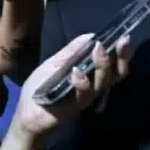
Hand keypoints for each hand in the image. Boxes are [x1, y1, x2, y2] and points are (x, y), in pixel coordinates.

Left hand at [13, 34, 129, 135]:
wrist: (25, 114)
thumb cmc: (40, 88)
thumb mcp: (54, 63)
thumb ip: (71, 51)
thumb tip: (90, 35)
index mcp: (91, 75)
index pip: (113, 65)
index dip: (121, 53)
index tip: (124, 37)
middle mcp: (93, 86)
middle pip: (115, 74)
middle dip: (119, 57)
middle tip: (118, 41)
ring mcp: (84, 97)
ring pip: (102, 82)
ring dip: (102, 65)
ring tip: (98, 49)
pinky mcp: (74, 107)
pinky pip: (83, 95)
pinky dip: (81, 82)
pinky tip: (76, 71)